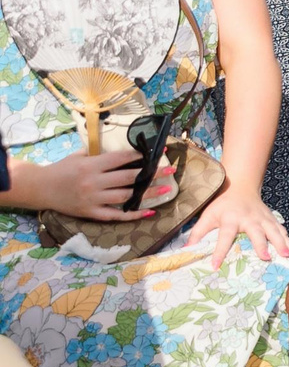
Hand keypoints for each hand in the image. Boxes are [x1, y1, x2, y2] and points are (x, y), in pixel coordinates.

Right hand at [11, 151, 154, 222]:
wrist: (40, 188)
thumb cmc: (61, 169)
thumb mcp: (78, 156)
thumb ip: (99, 154)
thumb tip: (123, 150)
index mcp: (91, 165)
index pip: (121, 159)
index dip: (141, 156)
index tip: (158, 152)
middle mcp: (93, 182)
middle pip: (128, 178)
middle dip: (152, 173)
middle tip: (170, 170)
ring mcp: (92, 199)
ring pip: (125, 197)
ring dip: (147, 193)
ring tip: (166, 189)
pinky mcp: (90, 213)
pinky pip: (115, 216)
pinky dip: (133, 215)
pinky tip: (149, 212)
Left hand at [184, 185, 288, 267]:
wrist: (240, 186)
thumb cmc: (222, 204)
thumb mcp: (207, 215)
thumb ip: (198, 232)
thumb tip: (187, 250)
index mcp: (231, 219)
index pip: (224, 236)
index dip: (219, 251)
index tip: (215, 265)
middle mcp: (249, 219)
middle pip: (256, 232)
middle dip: (261, 245)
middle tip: (265, 257)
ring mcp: (263, 219)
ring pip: (275, 231)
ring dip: (282, 243)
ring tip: (288, 256)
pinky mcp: (272, 220)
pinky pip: (282, 231)